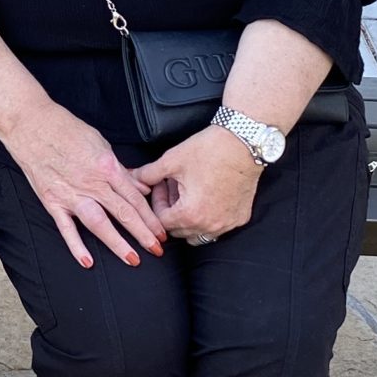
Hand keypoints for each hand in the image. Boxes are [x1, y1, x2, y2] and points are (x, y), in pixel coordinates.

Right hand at [0, 99, 165, 270]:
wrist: (32, 125)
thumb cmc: (66, 130)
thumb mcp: (101, 144)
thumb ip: (120, 169)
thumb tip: (139, 187)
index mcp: (107, 167)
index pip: (135, 198)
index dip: (151, 217)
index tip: (162, 232)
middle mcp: (92, 183)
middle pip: (123, 213)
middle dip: (143, 234)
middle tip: (158, 249)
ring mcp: (71, 194)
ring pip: (99, 223)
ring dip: (117, 243)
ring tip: (132, 259)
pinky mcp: (52, 201)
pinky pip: (66, 228)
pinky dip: (76, 246)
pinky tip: (88, 261)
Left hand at [134, 126, 263, 244]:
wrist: (244, 142)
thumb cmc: (209, 150)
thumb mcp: (172, 161)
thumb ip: (148, 174)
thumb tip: (132, 177)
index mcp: (190, 214)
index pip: (161, 222)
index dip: (156, 203)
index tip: (160, 186)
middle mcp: (209, 226)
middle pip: (178, 230)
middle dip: (171, 211)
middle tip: (173, 187)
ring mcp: (227, 224)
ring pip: (198, 233)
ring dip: (189, 219)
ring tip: (189, 193)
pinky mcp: (240, 218)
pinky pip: (218, 228)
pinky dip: (209, 217)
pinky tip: (207, 196)